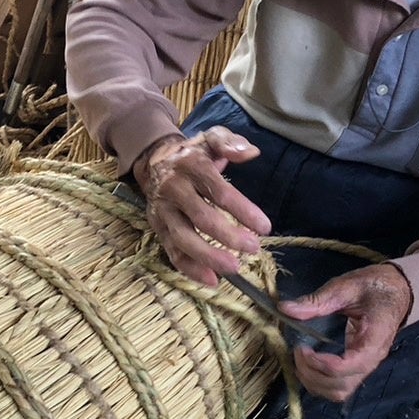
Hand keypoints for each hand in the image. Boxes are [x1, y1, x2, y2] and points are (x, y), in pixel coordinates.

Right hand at [132, 128, 271, 286]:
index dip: (242, 210)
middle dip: (228, 235)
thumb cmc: (193, 153)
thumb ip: (230, 143)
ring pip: (183, 238)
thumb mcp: (211, 138)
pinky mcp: (158, 228)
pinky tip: (212, 280)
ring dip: (208, 256)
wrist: (154, 160)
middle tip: (254, 248)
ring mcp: (163, 212)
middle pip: (201, 217)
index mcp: (191, 167)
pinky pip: (172, 252)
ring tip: (234, 268)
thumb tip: (252, 153)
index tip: (264, 227)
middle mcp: (174, 190)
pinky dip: (190, 269)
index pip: (218, 191)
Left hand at [279, 264, 413, 402]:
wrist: (396, 290)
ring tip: (300, 360)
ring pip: (340, 392)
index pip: (347, 366)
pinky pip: (340, 386)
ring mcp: (366, 366)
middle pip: (342, 386)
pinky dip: (320, 383)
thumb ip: (316, 300)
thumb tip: (285, 308)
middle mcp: (372, 359)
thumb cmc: (375, 287)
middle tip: (297, 352)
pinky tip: (308, 365)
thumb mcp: (345, 287)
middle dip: (313, 374)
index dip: (320, 363)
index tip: (302, 347)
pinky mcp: (358, 367)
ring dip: (315, 383)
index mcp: (374, 339)